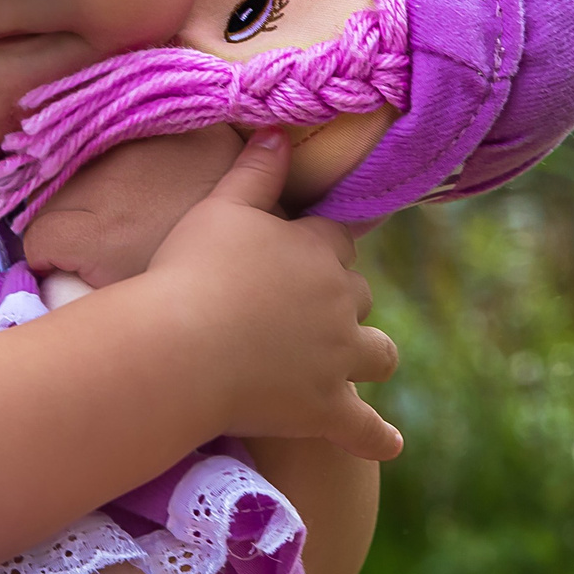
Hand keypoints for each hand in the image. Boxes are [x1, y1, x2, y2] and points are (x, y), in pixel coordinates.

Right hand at [143, 128, 402, 460]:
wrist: (183, 345)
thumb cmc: (192, 269)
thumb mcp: (219, 206)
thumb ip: (255, 170)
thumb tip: (280, 131)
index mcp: (315, 251)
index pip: (337, 240)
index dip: (324, 246)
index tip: (313, 250)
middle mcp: (338, 302)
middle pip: (358, 295)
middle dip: (343, 301)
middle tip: (313, 311)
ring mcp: (337, 358)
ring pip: (377, 354)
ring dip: (370, 355)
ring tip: (361, 362)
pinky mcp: (327, 409)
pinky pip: (365, 428)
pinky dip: (378, 436)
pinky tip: (389, 442)